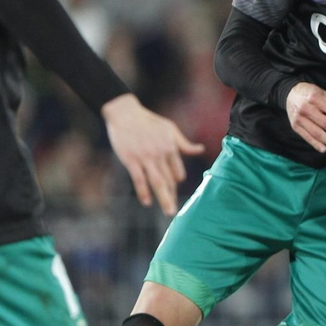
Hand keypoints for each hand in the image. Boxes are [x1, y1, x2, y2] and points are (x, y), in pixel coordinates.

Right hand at [101, 94, 204, 214]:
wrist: (125, 114)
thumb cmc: (149, 121)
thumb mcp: (170, 129)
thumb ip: (183, 143)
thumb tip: (200, 149)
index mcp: (170, 147)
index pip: (177, 170)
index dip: (176, 181)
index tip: (172, 188)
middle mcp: (160, 154)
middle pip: (168, 179)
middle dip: (171, 195)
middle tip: (173, 211)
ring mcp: (145, 158)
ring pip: (157, 182)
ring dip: (163, 198)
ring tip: (169, 212)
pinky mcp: (131, 160)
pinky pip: (139, 179)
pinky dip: (143, 191)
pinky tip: (147, 202)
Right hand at [285, 83, 325, 152]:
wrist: (289, 94)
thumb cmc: (310, 93)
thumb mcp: (322, 93)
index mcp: (315, 98)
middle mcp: (306, 108)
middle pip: (325, 123)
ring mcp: (299, 118)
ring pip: (316, 132)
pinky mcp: (295, 126)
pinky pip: (306, 136)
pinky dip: (315, 144)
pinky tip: (324, 149)